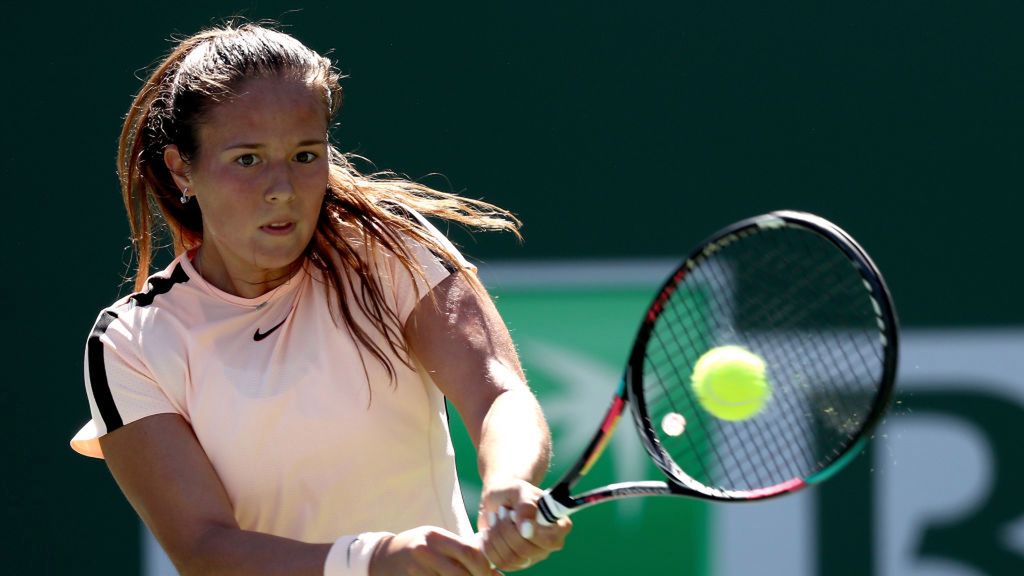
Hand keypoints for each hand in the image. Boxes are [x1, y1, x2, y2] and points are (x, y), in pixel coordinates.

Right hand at [370, 526, 499, 575]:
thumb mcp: (438, 543)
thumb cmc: (418, 549)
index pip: (470, 553)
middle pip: (462, 574)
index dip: (485, 569)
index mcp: (435, 537)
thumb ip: (464, 554)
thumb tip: (496, 575)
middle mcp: (424, 552)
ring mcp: (415, 570)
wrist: (382, 558)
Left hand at [477, 479, 571, 570]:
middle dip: (506, 528)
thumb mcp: (520, 490)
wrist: (498, 498)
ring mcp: (531, 557)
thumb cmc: (513, 492)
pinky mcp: (514, 563)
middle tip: (502, 510)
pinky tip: (490, 530)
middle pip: (525, 550)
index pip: (551, 541)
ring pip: (510, 558)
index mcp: (558, 527)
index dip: (532, 533)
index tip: (514, 515)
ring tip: (495, 517)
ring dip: (496, 534)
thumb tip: (526, 529)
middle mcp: (547, 546)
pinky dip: (489, 544)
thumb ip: (526, 506)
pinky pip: (498, 561)